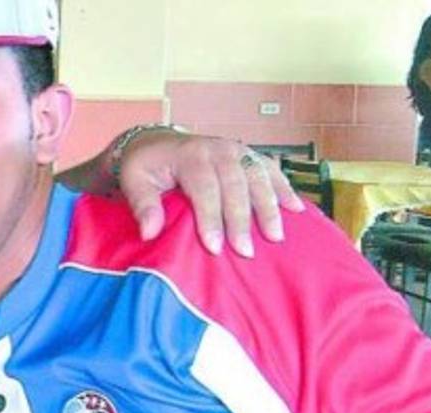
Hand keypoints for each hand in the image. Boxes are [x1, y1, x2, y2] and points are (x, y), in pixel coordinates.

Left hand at [119, 131, 304, 256]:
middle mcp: (217, 149)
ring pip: (258, 177)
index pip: (204, 188)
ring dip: (269, 207)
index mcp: (190, 155)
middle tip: (246, 251)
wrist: (158, 142)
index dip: (210, 218)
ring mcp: (236, 150)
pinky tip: (296, 209)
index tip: (214, 247)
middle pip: (235, 185)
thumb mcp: (134, 181)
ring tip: (275, 236)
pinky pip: (270, 170)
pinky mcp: (247, 155)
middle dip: (241, 220)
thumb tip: (149, 232)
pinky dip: (284, 188)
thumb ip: (143, 205)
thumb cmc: (145, 166)